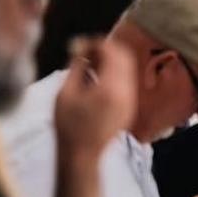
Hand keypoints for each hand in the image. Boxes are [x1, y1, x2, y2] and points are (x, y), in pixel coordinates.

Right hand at [53, 37, 134, 160]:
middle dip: (106, 49)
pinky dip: (115, 73)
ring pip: (128, 68)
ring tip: (88, 63)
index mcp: (111, 87)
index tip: (80, 44)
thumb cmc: (69, 124)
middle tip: (85, 51)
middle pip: (125, 57)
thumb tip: (80, 47)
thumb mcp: (66, 92)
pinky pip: (127, 81)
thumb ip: (77, 66)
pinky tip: (96, 77)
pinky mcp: (130, 107)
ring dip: (111, 60)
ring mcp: (131, 100)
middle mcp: (127, 92)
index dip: (97, 43)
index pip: (113, 52)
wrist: (83, 153)